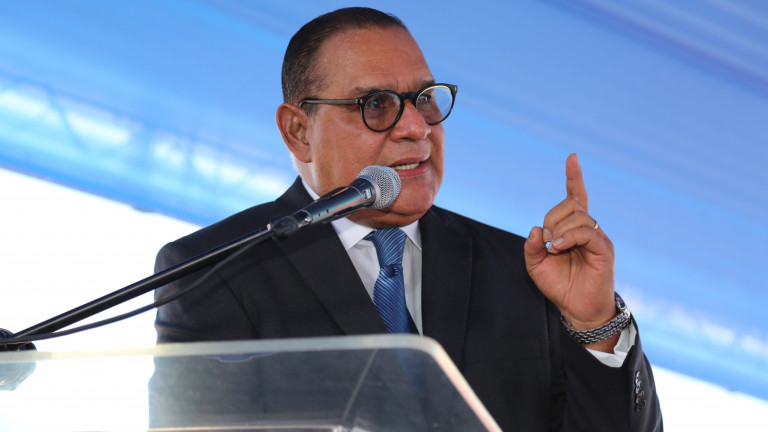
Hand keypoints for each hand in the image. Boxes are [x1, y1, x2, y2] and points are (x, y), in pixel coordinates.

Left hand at [524, 154, 616, 347]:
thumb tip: (535, 229)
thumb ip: (531, 247)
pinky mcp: (604, 249)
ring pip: (578, 216)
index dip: (574, 177)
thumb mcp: (535, 266)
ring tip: (554, 248)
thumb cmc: (559, 286)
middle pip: (571, 204)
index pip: (576, 197)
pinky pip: (587, 232)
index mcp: (572, 229)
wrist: (577, 309)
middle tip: (547, 241)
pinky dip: (569, 237)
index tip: (572, 158)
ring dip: (559, 229)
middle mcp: (587, 229)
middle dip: (553, 217)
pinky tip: (559, 247)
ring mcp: (597, 238)